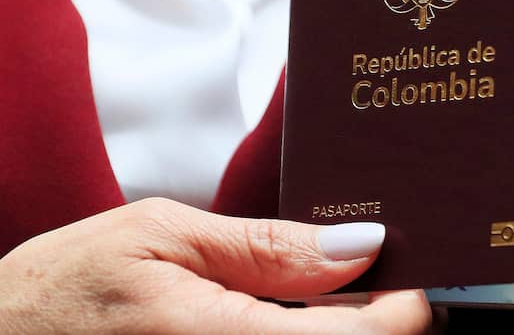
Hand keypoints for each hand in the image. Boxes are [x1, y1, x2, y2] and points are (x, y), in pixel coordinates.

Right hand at [0, 198, 436, 334]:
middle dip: (373, 322)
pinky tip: (280, 322)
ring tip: (314, 298)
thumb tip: (360, 247)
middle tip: (360, 282)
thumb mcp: (159, 236)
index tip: (407, 278)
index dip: (404, 310)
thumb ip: (265, 247)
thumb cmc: (57, 294)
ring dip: (339, 333)